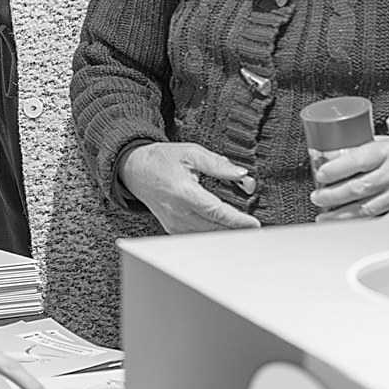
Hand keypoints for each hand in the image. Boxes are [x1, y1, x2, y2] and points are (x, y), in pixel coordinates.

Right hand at [119, 143, 259, 233]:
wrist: (134, 170)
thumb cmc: (161, 160)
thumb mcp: (191, 153)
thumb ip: (218, 164)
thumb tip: (241, 174)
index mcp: (184, 192)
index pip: (216, 212)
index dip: (238, 220)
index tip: (254, 224)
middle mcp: (178, 212)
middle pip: (215, 228)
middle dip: (237, 228)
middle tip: (254, 226)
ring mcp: (174, 223)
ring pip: (207, 235)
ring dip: (226, 232)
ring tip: (242, 226)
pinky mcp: (172, 228)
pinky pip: (197, 236)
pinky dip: (212, 233)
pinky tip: (223, 227)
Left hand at [311, 128, 388, 220]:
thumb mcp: (385, 141)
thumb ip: (358, 148)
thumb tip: (326, 156)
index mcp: (388, 151)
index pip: (357, 160)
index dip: (335, 169)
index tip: (320, 175)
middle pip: (359, 188)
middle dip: (333, 195)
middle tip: (317, 197)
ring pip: (366, 209)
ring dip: (341, 215)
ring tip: (324, 217)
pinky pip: (383, 222)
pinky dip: (363, 227)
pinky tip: (348, 228)